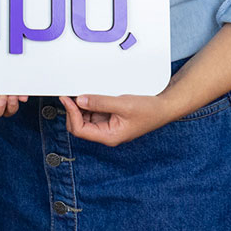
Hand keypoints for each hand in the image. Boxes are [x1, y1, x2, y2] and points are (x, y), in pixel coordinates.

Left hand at [59, 92, 179, 145]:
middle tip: (71, 95)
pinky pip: (93, 113)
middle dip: (73, 111)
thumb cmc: (148, 110)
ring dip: (81, 107)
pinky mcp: (110, 119)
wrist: (163, 108)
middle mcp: (106, 134)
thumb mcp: (123, 104)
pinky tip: (91, 96)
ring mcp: (108, 126)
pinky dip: (89, 105)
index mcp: (109, 136)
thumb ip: (100, 102)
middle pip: (79, 126)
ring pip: (85, 119)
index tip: (67, 100)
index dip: (71, 114)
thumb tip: (80, 100)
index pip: (80, 130)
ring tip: (82, 94)